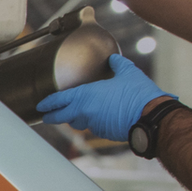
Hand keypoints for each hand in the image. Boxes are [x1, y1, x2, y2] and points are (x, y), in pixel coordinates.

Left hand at [36, 54, 168, 140]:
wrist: (150, 116)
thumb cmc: (139, 94)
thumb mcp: (128, 73)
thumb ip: (117, 64)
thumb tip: (113, 58)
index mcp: (86, 95)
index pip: (59, 100)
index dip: (48, 103)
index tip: (41, 105)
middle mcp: (85, 111)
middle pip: (61, 116)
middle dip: (52, 116)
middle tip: (46, 116)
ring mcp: (93, 123)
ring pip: (76, 122)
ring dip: (72, 119)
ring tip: (69, 115)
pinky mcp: (103, 132)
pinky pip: (92, 127)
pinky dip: (91, 123)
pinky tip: (95, 118)